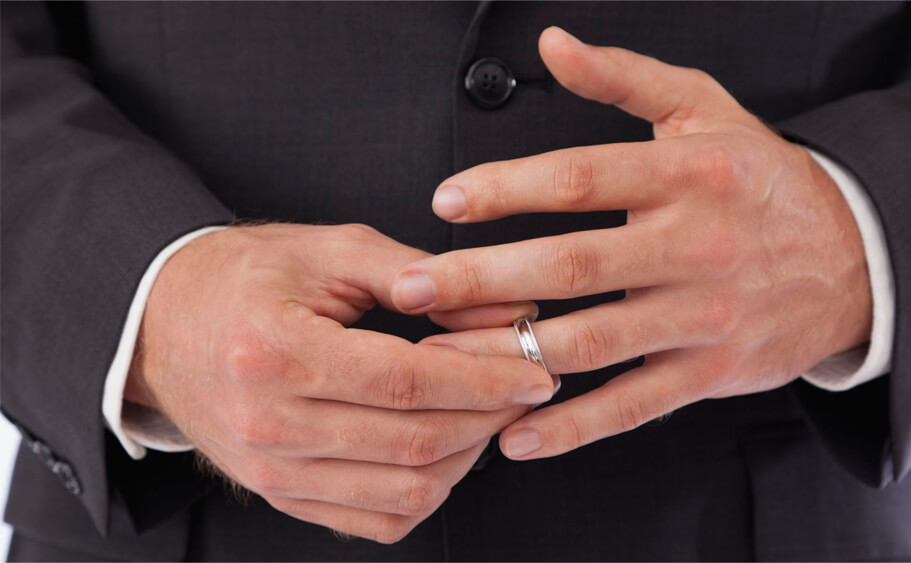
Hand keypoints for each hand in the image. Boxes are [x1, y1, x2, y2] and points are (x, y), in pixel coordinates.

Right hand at [127, 223, 554, 542]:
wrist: (160, 324)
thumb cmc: (244, 277)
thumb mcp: (329, 253)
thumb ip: (420, 275)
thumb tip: (506, 307)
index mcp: (278, 353)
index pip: (408, 382)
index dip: (485, 380)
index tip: (536, 372)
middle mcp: (270, 424)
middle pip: (414, 442)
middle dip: (490, 417)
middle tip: (527, 388)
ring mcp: (272, 472)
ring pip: (405, 491)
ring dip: (467, 458)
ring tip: (489, 415)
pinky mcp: (281, 495)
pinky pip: (375, 521)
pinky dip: (425, 492)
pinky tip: (445, 451)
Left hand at [391, 28, 871, 460]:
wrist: (855, 258)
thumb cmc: (762, 181)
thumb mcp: (706, 110)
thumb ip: (626, 77)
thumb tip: (554, 44)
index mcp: (689, 174)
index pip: (581, 178)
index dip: (507, 190)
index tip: (446, 203)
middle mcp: (697, 246)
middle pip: (573, 265)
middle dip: (482, 278)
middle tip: (414, 288)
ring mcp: (704, 316)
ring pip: (593, 340)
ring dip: (511, 352)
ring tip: (441, 357)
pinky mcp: (710, 372)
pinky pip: (633, 405)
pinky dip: (573, 426)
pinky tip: (516, 434)